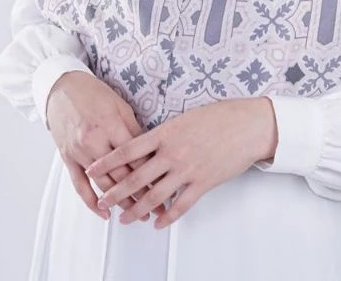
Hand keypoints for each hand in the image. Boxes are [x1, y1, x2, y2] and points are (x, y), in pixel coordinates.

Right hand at [45, 71, 166, 220]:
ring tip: (136, 214)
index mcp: (111, 125)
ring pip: (103, 183)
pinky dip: (91, 201)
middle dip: (140, 193)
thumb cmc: (94, 94)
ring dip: (120, 201)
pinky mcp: (67, 158)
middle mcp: (94, 141)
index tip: (164, 186)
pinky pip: (79, 185)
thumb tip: (150, 152)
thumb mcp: (120, 106)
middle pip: (121, 174)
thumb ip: (133, 131)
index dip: (151, 175)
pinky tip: (103, 212)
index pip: (135, 157)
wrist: (62, 88)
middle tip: (156, 208)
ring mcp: (79, 151)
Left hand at [85, 97, 276, 228]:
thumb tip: (148, 145)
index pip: (128, 149)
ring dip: (137, 210)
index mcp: (166, 133)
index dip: (108, 162)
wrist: (247, 125)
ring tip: (125, 219)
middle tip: (102, 201)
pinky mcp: (203, 183)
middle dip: (116, 192)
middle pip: (136, 177)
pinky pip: (181, 206)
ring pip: (155, 196)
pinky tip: (159, 223)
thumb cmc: (219, 116)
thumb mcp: (185, 118)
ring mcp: (187, 170)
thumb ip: (165, 134)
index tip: (92, 169)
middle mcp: (172, 153)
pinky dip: (167, 217)